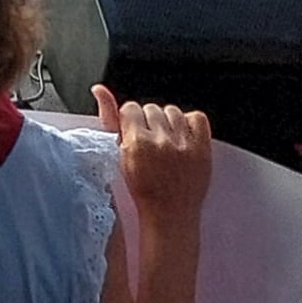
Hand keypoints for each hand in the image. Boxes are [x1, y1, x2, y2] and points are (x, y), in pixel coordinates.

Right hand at [94, 86, 214, 228]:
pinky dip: (190, 123)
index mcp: (136, 142)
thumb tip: (99, 89)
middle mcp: (161, 141)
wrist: (170, 213)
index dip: (130, 121)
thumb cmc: (143, 187)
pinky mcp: (203, 149)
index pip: (130, 107)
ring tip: (166, 140)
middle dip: (149, 121)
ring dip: (168, 122)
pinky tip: (183, 137)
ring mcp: (184, 144)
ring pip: (173, 111)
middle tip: (150, 141)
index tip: (133, 135)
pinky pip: (197, 117)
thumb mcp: (120, 154)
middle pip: (152, 107)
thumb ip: (110, 119)